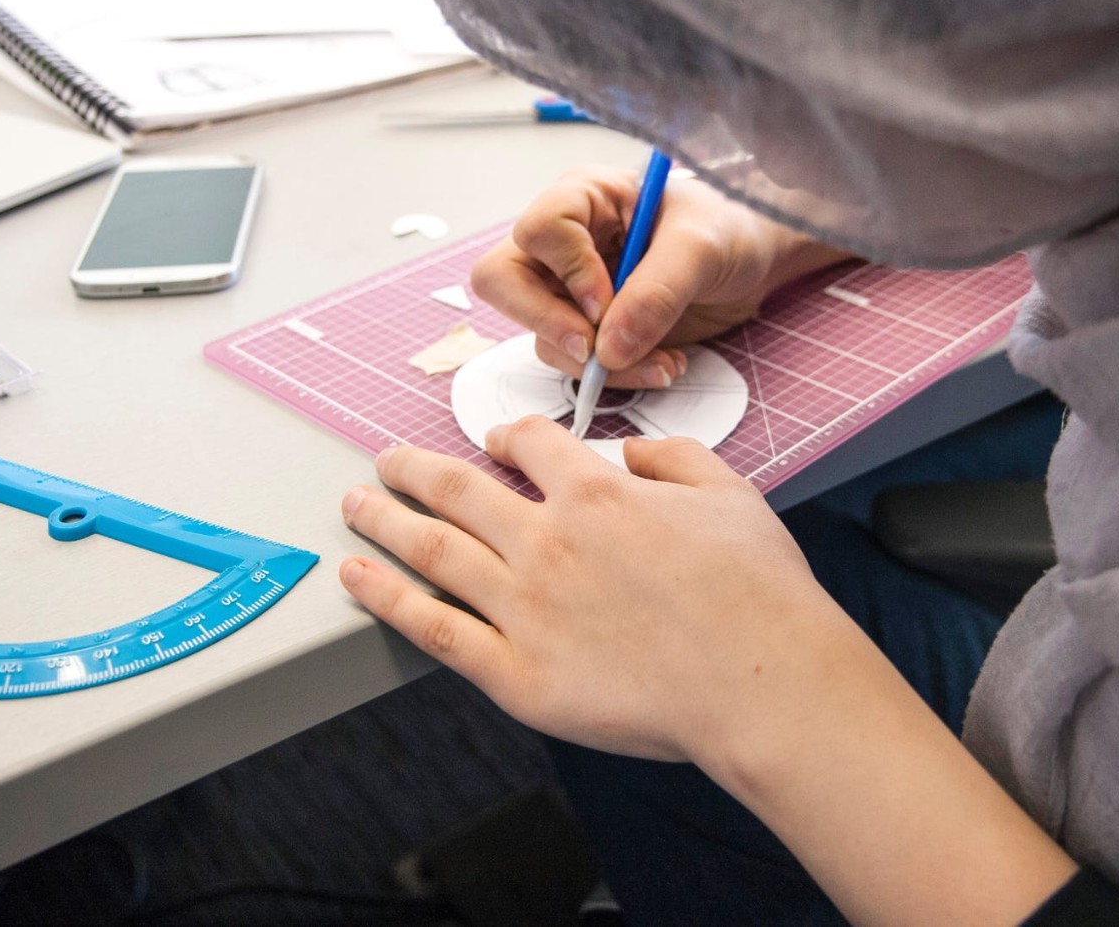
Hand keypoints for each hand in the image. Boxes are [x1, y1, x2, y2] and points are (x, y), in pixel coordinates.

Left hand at [337, 416, 856, 761]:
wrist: (763, 684)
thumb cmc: (758, 595)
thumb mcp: (730, 493)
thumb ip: (674, 458)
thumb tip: (635, 453)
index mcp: (596, 493)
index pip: (533, 444)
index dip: (512, 434)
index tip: (500, 439)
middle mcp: (547, 542)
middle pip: (457, 488)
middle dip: (414, 468)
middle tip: (388, 459)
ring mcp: (525, 609)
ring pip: (432, 551)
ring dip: (384, 520)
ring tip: (356, 505)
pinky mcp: (517, 675)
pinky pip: (434, 630)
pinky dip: (387, 599)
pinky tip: (359, 578)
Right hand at [472, 165, 852, 388]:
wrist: (756, 259)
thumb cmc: (730, 228)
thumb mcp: (702, 247)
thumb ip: (656, 291)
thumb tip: (607, 348)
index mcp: (584, 196)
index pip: (538, 230)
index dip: (567, 272)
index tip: (607, 303)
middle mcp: (565, 241)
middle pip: (504, 282)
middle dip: (548, 324)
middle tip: (595, 353)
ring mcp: (572, 287)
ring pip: (543, 335)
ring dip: (597, 363)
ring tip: (663, 362)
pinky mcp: (591, 326)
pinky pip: (576, 361)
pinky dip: (616, 374)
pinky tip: (663, 364)